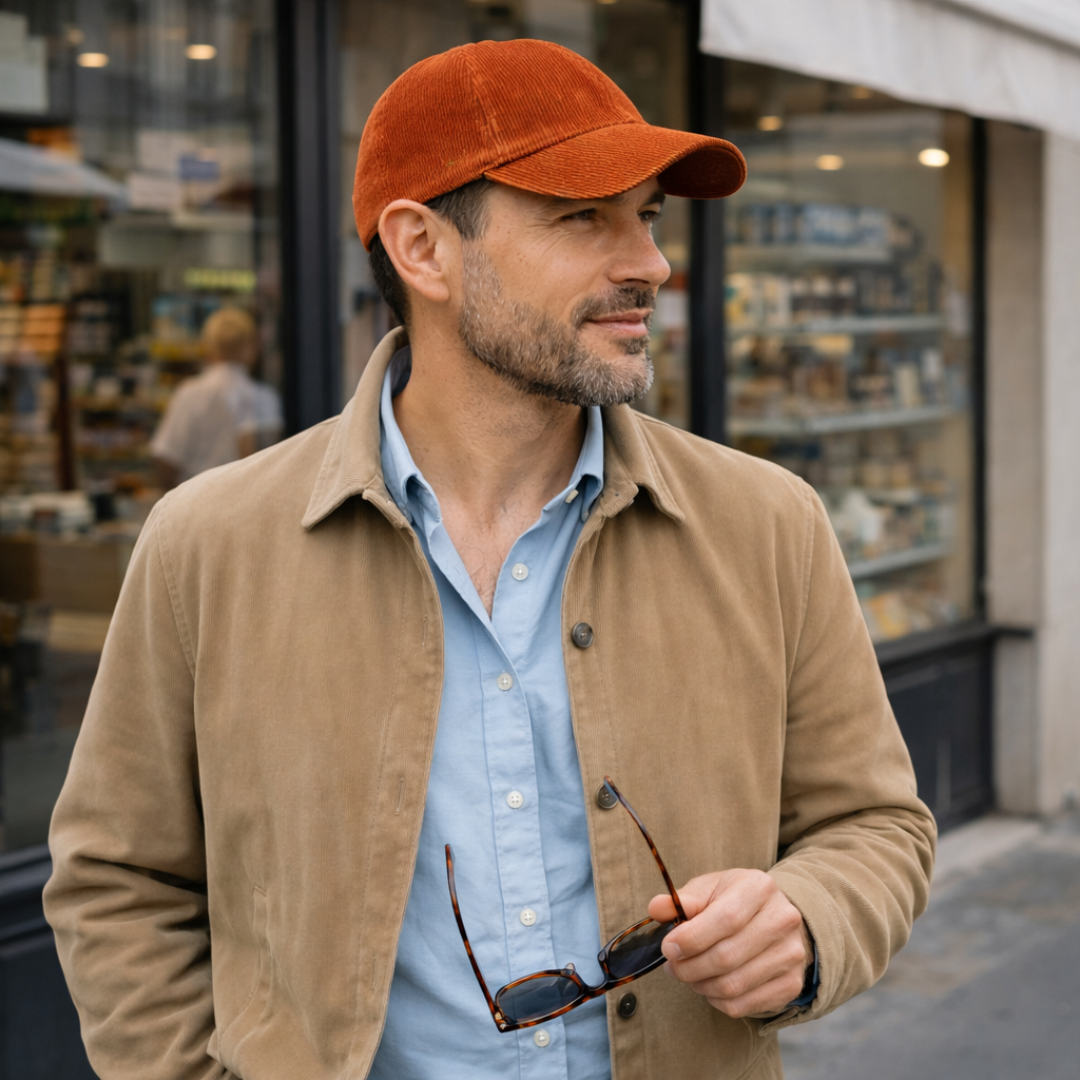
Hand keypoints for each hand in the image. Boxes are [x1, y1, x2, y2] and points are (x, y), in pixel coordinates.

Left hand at [648, 869, 811, 1018]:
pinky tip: (709, 986)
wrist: (774, 917)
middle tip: (673, 966)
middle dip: (690, 967)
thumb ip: (682, 900)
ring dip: (701, 985)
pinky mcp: (791, 984)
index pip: (725, 919)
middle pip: (727, 956)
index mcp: (759, 888)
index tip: (669, 948)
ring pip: (733, 985)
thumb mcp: (709, 889)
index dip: (692, 939)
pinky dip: (718, 1001)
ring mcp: (792, 955)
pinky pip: (744, 1005)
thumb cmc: (734, 900)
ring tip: (688, 975)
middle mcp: (782, 920)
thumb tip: (656, 908)